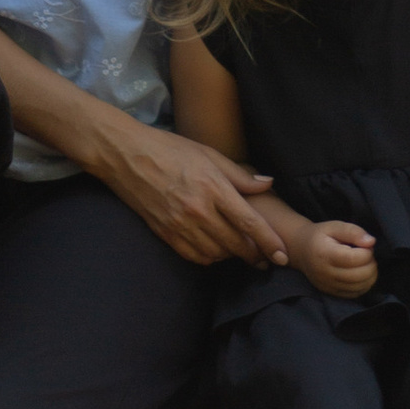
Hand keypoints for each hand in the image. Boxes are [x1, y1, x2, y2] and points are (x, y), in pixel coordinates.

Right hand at [98, 125, 286, 266]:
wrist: (127, 156)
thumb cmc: (170, 149)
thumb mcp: (209, 154)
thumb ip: (240, 175)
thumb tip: (268, 184)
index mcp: (213, 188)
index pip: (250, 223)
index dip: (270, 243)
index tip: (282, 255)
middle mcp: (198, 210)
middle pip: (236, 244)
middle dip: (255, 255)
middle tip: (266, 259)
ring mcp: (180, 224)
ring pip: (217, 254)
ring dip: (232, 256)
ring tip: (240, 251)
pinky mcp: (165, 233)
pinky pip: (195, 256)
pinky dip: (210, 258)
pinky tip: (216, 251)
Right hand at [300, 217, 378, 299]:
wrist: (301, 250)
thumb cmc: (320, 236)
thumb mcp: (335, 226)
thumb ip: (353, 232)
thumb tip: (371, 242)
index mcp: (325, 254)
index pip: (355, 259)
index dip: (368, 251)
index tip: (365, 245)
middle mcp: (325, 273)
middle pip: (360, 275)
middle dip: (371, 263)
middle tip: (366, 254)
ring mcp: (328, 286)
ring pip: (361, 286)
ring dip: (370, 274)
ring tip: (364, 263)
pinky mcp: (332, 293)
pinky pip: (356, 294)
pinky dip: (364, 284)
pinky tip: (361, 273)